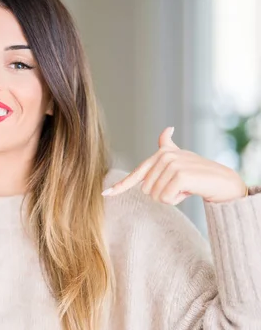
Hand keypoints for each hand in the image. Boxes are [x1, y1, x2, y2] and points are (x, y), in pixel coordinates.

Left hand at [102, 127, 247, 204]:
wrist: (223, 181)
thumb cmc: (199, 173)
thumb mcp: (181, 159)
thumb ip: (168, 146)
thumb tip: (166, 129)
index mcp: (160, 154)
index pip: (137, 173)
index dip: (120, 186)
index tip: (105, 193)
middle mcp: (163, 156)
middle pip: (146, 191)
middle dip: (163, 194)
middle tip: (180, 186)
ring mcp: (171, 164)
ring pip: (156, 196)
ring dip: (172, 197)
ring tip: (186, 187)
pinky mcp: (179, 175)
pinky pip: (166, 198)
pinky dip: (178, 200)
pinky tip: (189, 190)